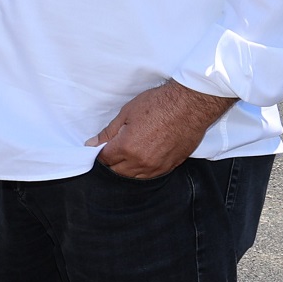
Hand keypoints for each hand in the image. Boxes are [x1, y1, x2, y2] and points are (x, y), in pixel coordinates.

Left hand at [86, 80, 233, 179]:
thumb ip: (108, 133)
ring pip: (133, 177)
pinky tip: (141, 160)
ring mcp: (157, 167)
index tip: (99, 148)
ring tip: (126, 155)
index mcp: (127, 147)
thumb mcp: (127, 113)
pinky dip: (142, 170)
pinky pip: (150, 176)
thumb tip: (92, 144)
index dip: (98, 154)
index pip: (104, 159)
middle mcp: (141, 162)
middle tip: (111, 150)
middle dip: (110, 162)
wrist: (191, 105)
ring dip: (126, 169)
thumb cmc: (159, 104)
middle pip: (117, 171)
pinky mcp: (170, 166)